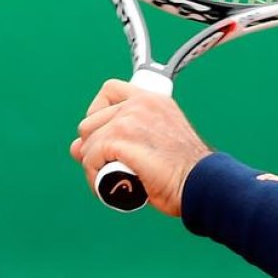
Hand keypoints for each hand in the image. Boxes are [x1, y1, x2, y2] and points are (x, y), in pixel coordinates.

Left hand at [71, 79, 211, 216]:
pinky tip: (110, 187)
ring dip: (93, 165)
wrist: (200, 183)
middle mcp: (140, 104)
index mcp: (153, 100)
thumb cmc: (183, 170)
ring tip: (112, 179)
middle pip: (89, 122)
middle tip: (111, 166)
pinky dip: (94, 176)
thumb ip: (124, 137)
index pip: (110, 90)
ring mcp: (129, 120)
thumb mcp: (158, 141)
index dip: (99, 112)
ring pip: (87, 143)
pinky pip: (90, 158)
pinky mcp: (120, 139)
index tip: (107, 133)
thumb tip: (76, 147)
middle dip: (93, 147)